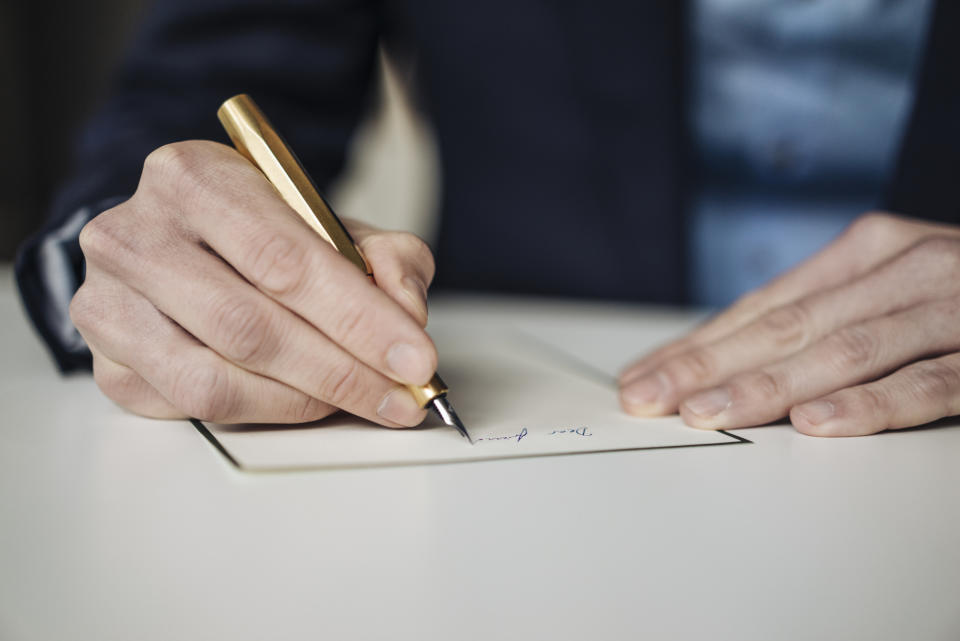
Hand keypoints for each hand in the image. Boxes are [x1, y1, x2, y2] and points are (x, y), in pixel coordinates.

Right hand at [70, 140, 437, 425]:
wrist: (184, 243)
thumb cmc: (259, 233)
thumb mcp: (331, 224)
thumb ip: (385, 256)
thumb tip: (406, 312)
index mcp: (192, 177)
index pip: (283, 259)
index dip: (358, 318)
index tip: (415, 357)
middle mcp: (134, 235)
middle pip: (249, 326)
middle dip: (342, 370)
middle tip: (402, 393)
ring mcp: (109, 303)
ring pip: (217, 379)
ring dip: (307, 400)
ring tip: (363, 399)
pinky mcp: (108, 363)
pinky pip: (196, 407)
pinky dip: (266, 412)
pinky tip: (307, 400)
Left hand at [619, 212, 959, 436]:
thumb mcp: (888, 287)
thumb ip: (821, 317)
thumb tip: (729, 359)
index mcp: (868, 251)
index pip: (761, 306)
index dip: (696, 344)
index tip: (643, 377)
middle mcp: (903, 268)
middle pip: (785, 325)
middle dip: (707, 366)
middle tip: (649, 399)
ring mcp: (952, 307)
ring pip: (843, 350)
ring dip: (767, 386)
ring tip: (706, 415)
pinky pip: (931, 380)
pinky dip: (874, 403)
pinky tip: (819, 424)